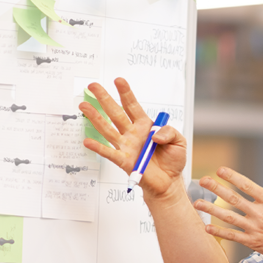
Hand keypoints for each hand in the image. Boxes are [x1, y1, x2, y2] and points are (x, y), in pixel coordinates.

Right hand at [79, 78, 187, 198]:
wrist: (169, 181)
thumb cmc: (172, 160)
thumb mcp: (179, 141)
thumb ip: (169, 132)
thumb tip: (155, 134)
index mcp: (145, 125)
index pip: (133, 106)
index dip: (125, 93)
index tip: (118, 80)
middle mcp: (133, 133)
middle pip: (115, 113)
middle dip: (104, 98)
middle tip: (93, 86)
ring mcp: (126, 146)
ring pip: (108, 129)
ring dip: (95, 118)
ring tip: (84, 106)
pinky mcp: (124, 161)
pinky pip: (109, 153)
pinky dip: (98, 147)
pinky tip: (87, 141)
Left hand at [194, 164, 262, 262]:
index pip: (248, 185)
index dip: (233, 177)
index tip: (220, 170)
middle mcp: (260, 214)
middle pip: (234, 199)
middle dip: (216, 189)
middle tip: (203, 181)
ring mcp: (255, 228)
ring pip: (229, 217)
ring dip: (211, 210)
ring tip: (197, 203)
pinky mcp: (253, 242)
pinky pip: (233, 236)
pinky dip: (219, 232)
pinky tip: (207, 227)